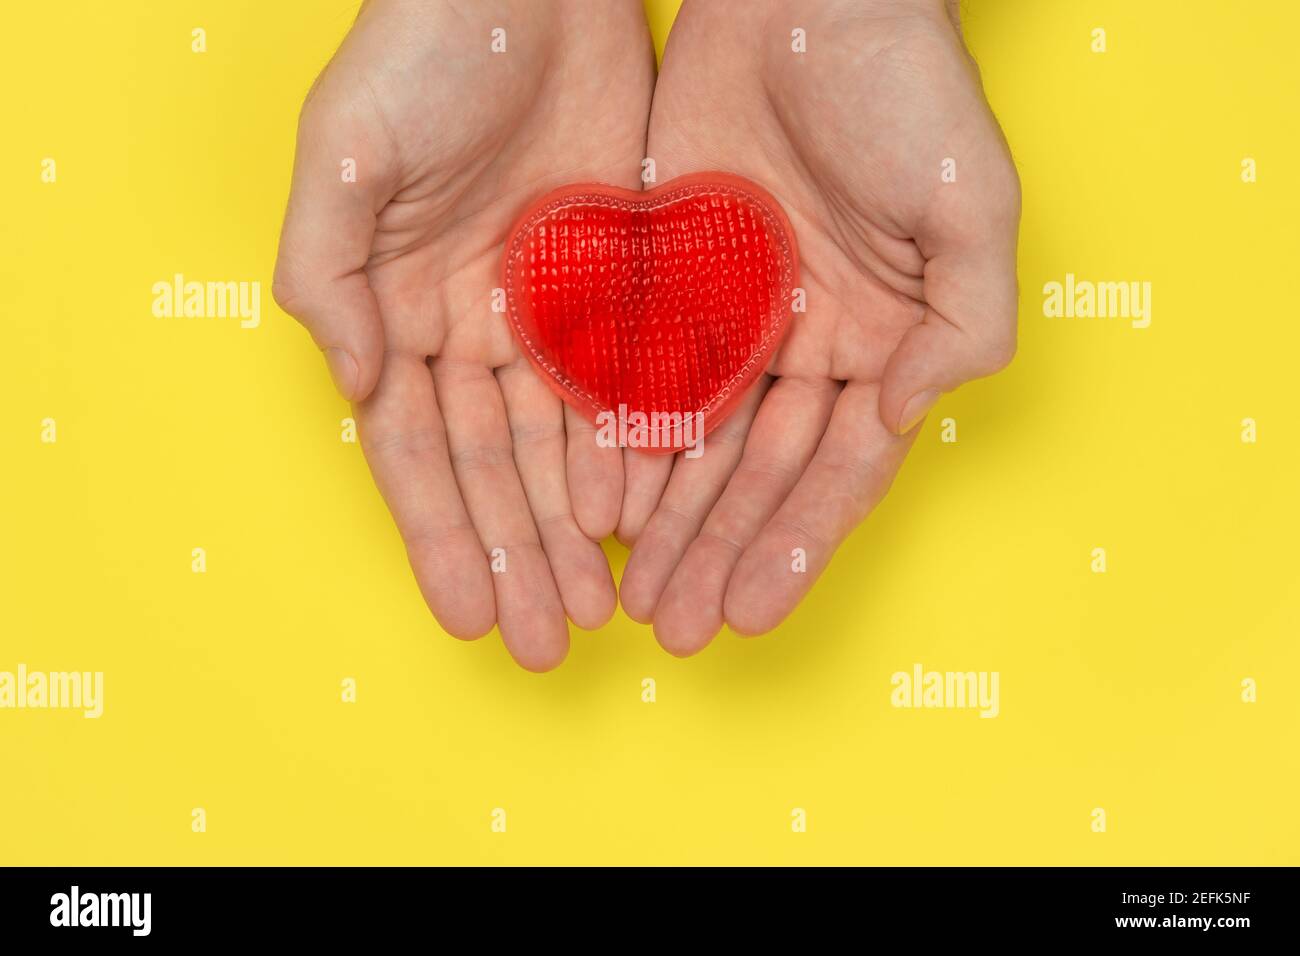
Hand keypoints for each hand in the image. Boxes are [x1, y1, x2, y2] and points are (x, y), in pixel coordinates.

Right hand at [273, 0, 653, 669]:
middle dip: (518, 556)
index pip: (417, 450)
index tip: (464, 615)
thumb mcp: (344, 155)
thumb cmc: (418, 50)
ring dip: (574, 528)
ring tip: (595, 608)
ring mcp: (550, 310)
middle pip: (496, 467)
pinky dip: (632, 453)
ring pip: (564, 444)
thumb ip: (328, 276)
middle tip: (543, 645)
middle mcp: (473, 326)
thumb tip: (353, 387)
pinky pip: (629, 384)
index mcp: (399, 310)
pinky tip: (640, 520)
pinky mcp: (620, 284)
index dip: (440, 535)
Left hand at [618, 0, 1019, 653]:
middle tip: (677, 631)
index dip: (795, 543)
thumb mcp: (971, 204)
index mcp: (881, 340)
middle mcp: (804, 343)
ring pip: (689, 441)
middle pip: (753, 472)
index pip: (836, 468)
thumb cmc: (905, 85)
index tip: (752, 614)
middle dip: (716, 552)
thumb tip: (913, 419)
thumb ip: (964, 323)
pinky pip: (634, 374)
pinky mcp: (663, 278)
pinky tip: (595, 504)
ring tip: (631, 596)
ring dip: (663, 521)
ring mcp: (729, 315)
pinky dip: (616, 439)